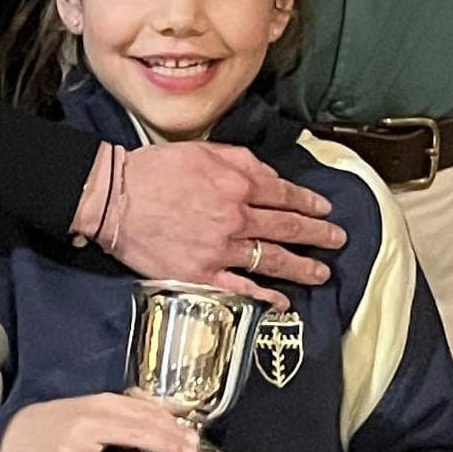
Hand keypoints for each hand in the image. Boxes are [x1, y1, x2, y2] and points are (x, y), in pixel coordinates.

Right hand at [0, 393, 198, 451]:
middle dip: (162, 446)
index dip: (171, 427)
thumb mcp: (100, 406)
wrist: (21, 434)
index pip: (142, 413)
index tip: (194, 441)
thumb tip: (178, 419)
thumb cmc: (70, 421)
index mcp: (102, 406)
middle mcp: (86, 428)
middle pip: (129, 434)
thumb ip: (135, 411)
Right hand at [100, 143, 342, 300]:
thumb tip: (273, 179)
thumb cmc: (157, 170)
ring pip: (271, 259)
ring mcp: (220, 250)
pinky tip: (282, 301)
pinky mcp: (201, 274)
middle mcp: (236, 218)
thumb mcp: (205, 151)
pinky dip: (264, 296)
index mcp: (238, 184)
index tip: (325, 209)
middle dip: (317, 235)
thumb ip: (244, 162)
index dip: (309, 203)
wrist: (115, 198)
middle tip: (337, 240)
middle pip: (287, 228)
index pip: (285, 195)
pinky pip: (240, 288)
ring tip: (322, 272)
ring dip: (301, 267)